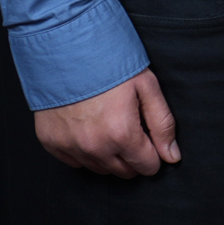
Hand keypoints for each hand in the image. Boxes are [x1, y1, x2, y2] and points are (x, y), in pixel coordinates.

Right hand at [34, 70, 179, 176]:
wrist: (66, 52)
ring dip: (111, 156)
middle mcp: (94, 147)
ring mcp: (70, 147)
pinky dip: (86, 152)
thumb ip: (163, 124)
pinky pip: (76, 162)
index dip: (155, 155)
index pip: (147, 166)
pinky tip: (91, 129)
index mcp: (122, 134)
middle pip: (124, 172)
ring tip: (111, 127)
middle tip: (133, 130)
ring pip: (100, 169)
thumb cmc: (110, 66)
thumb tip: (172, 156)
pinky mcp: (51, 143)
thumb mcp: (147, 88)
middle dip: (134, 156)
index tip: (152, 141)